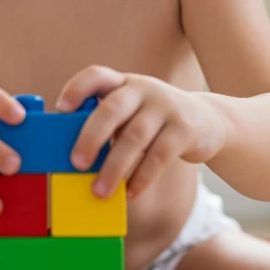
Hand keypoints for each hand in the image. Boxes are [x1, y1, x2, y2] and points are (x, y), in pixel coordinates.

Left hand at [55, 67, 225, 200]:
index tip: (61, 109)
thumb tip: (76, 159)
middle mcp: (143, 89)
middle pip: (112, 109)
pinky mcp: (184, 129)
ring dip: (114, 168)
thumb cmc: (155, 121)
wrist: (208, 121)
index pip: (96, 76)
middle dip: (91, 137)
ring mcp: (166, 107)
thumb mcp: (133, 112)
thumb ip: (109, 125)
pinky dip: (141, 178)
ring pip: (134, 138)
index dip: (77, 89)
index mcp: (123, 83)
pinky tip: (130, 193)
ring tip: (100, 192)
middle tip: (76, 163)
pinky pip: (158, 156)